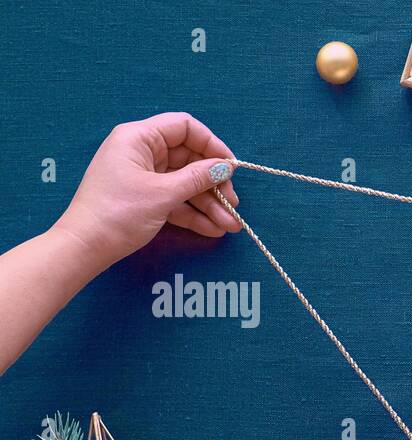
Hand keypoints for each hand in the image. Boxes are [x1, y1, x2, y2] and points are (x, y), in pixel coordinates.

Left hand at [52, 112, 240, 270]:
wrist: (86, 247)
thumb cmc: (118, 212)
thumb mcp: (162, 194)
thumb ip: (197, 178)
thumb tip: (225, 167)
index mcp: (139, 138)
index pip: (184, 128)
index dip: (211, 145)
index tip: (231, 168)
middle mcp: (143, 153)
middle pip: (189, 159)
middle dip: (214, 183)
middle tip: (233, 204)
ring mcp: (145, 176)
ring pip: (186, 183)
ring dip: (210, 204)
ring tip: (230, 226)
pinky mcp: (146, 198)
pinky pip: (177, 200)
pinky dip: (195, 214)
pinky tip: (214, 229)